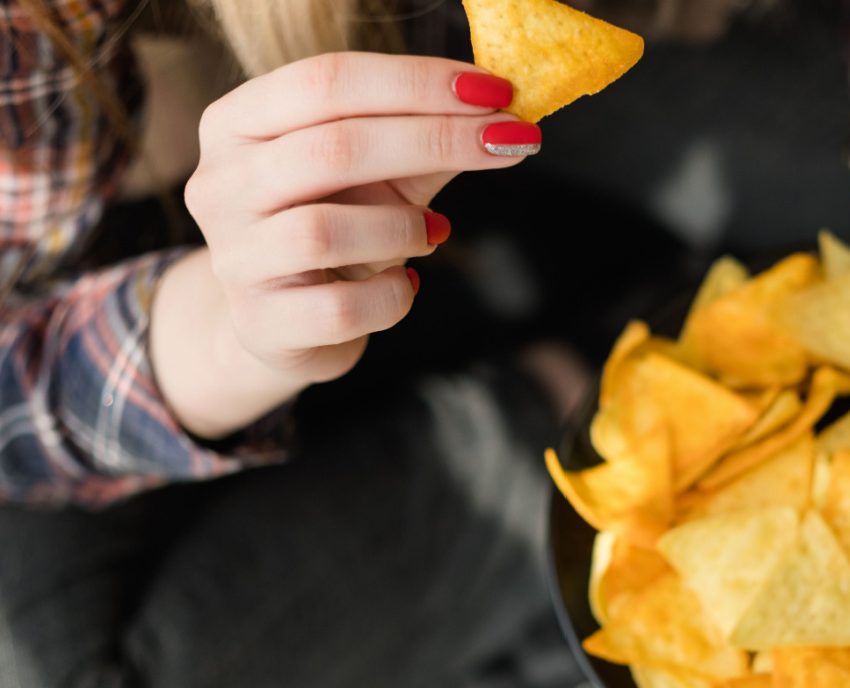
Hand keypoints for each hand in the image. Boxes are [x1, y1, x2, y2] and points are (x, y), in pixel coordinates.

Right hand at [153, 54, 537, 437]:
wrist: (283, 322)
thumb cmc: (336, 225)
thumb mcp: (379, 173)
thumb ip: (425, 138)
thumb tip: (500, 114)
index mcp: (237, 123)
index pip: (326, 82)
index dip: (418, 83)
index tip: (496, 92)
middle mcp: (221, 185)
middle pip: (332, 148)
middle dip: (435, 140)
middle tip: (507, 143)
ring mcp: (235, 259)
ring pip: (326, 231)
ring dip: (403, 228)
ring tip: (432, 232)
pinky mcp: (263, 324)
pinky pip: (343, 308)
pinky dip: (394, 294)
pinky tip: (406, 282)